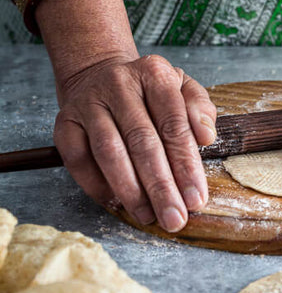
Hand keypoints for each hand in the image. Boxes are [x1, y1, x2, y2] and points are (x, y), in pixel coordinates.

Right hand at [53, 54, 216, 230]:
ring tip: (148, 216)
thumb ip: (200, 109)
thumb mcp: (182, 87)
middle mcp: (119, 85)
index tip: (196, 198)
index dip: (185, 165)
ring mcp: (88, 103)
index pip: (173, 124)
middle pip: (142, 142)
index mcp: (154, 73)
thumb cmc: (148, 91)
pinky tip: (117, 203)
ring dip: (130, 191)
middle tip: (174, 218)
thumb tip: (206, 136)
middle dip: (161, 186)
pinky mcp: (65, 123)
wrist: (99, 76)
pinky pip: (79, 160)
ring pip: (109, 152)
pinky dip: (97, 186)